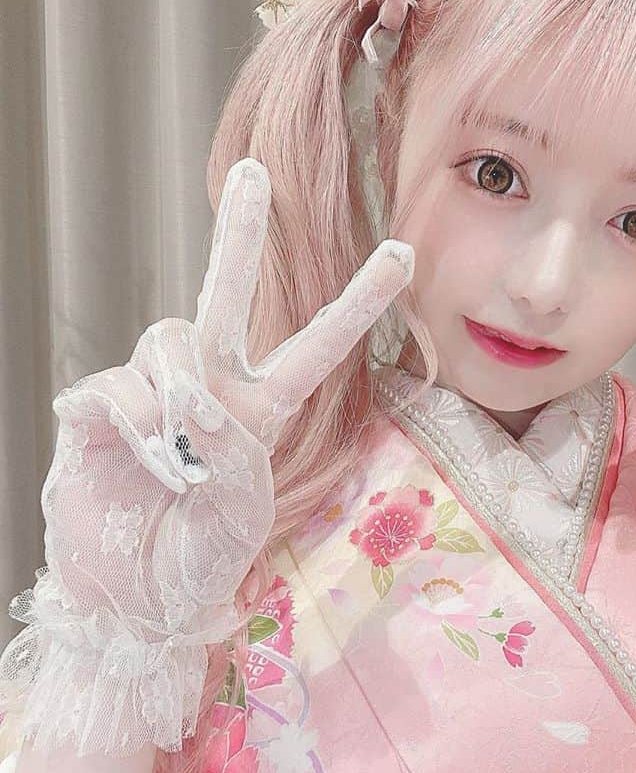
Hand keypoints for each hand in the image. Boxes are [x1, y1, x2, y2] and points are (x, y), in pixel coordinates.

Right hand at [0, 158, 413, 755]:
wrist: (130, 600)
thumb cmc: (198, 561)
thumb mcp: (238, 513)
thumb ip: (227, 446)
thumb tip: (185, 387)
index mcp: (263, 411)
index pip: (319, 345)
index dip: (360, 301)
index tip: (402, 253)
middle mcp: (212, 388)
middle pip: (227, 295)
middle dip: (239, 234)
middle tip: (255, 171)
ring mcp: (152, 392)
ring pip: (168, 340)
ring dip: (175, 393)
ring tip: (175, 461)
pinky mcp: (97, 408)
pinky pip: (115, 388)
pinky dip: (130, 422)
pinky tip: (136, 459)